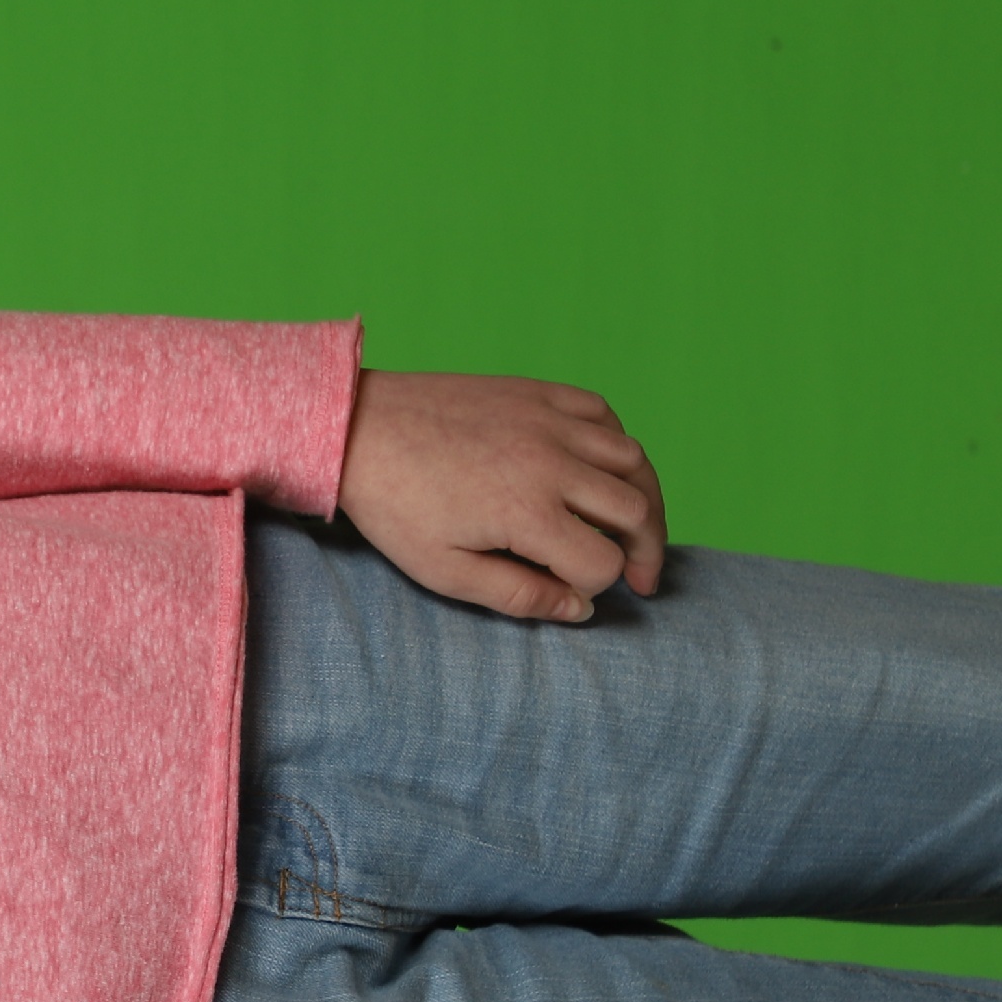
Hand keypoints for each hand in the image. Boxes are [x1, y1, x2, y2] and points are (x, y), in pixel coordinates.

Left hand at [338, 368, 667, 621]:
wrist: (356, 429)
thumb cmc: (393, 505)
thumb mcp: (443, 570)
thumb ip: (518, 596)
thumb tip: (580, 609)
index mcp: (528, 512)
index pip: (603, 562)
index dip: (596, 587)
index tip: (574, 590)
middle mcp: (551, 461)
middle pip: (636, 510)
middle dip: (645, 549)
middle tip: (641, 573)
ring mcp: (548, 420)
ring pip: (632, 458)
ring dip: (642, 496)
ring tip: (633, 525)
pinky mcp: (537, 392)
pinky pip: (602, 412)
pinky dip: (615, 442)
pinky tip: (601, 468)